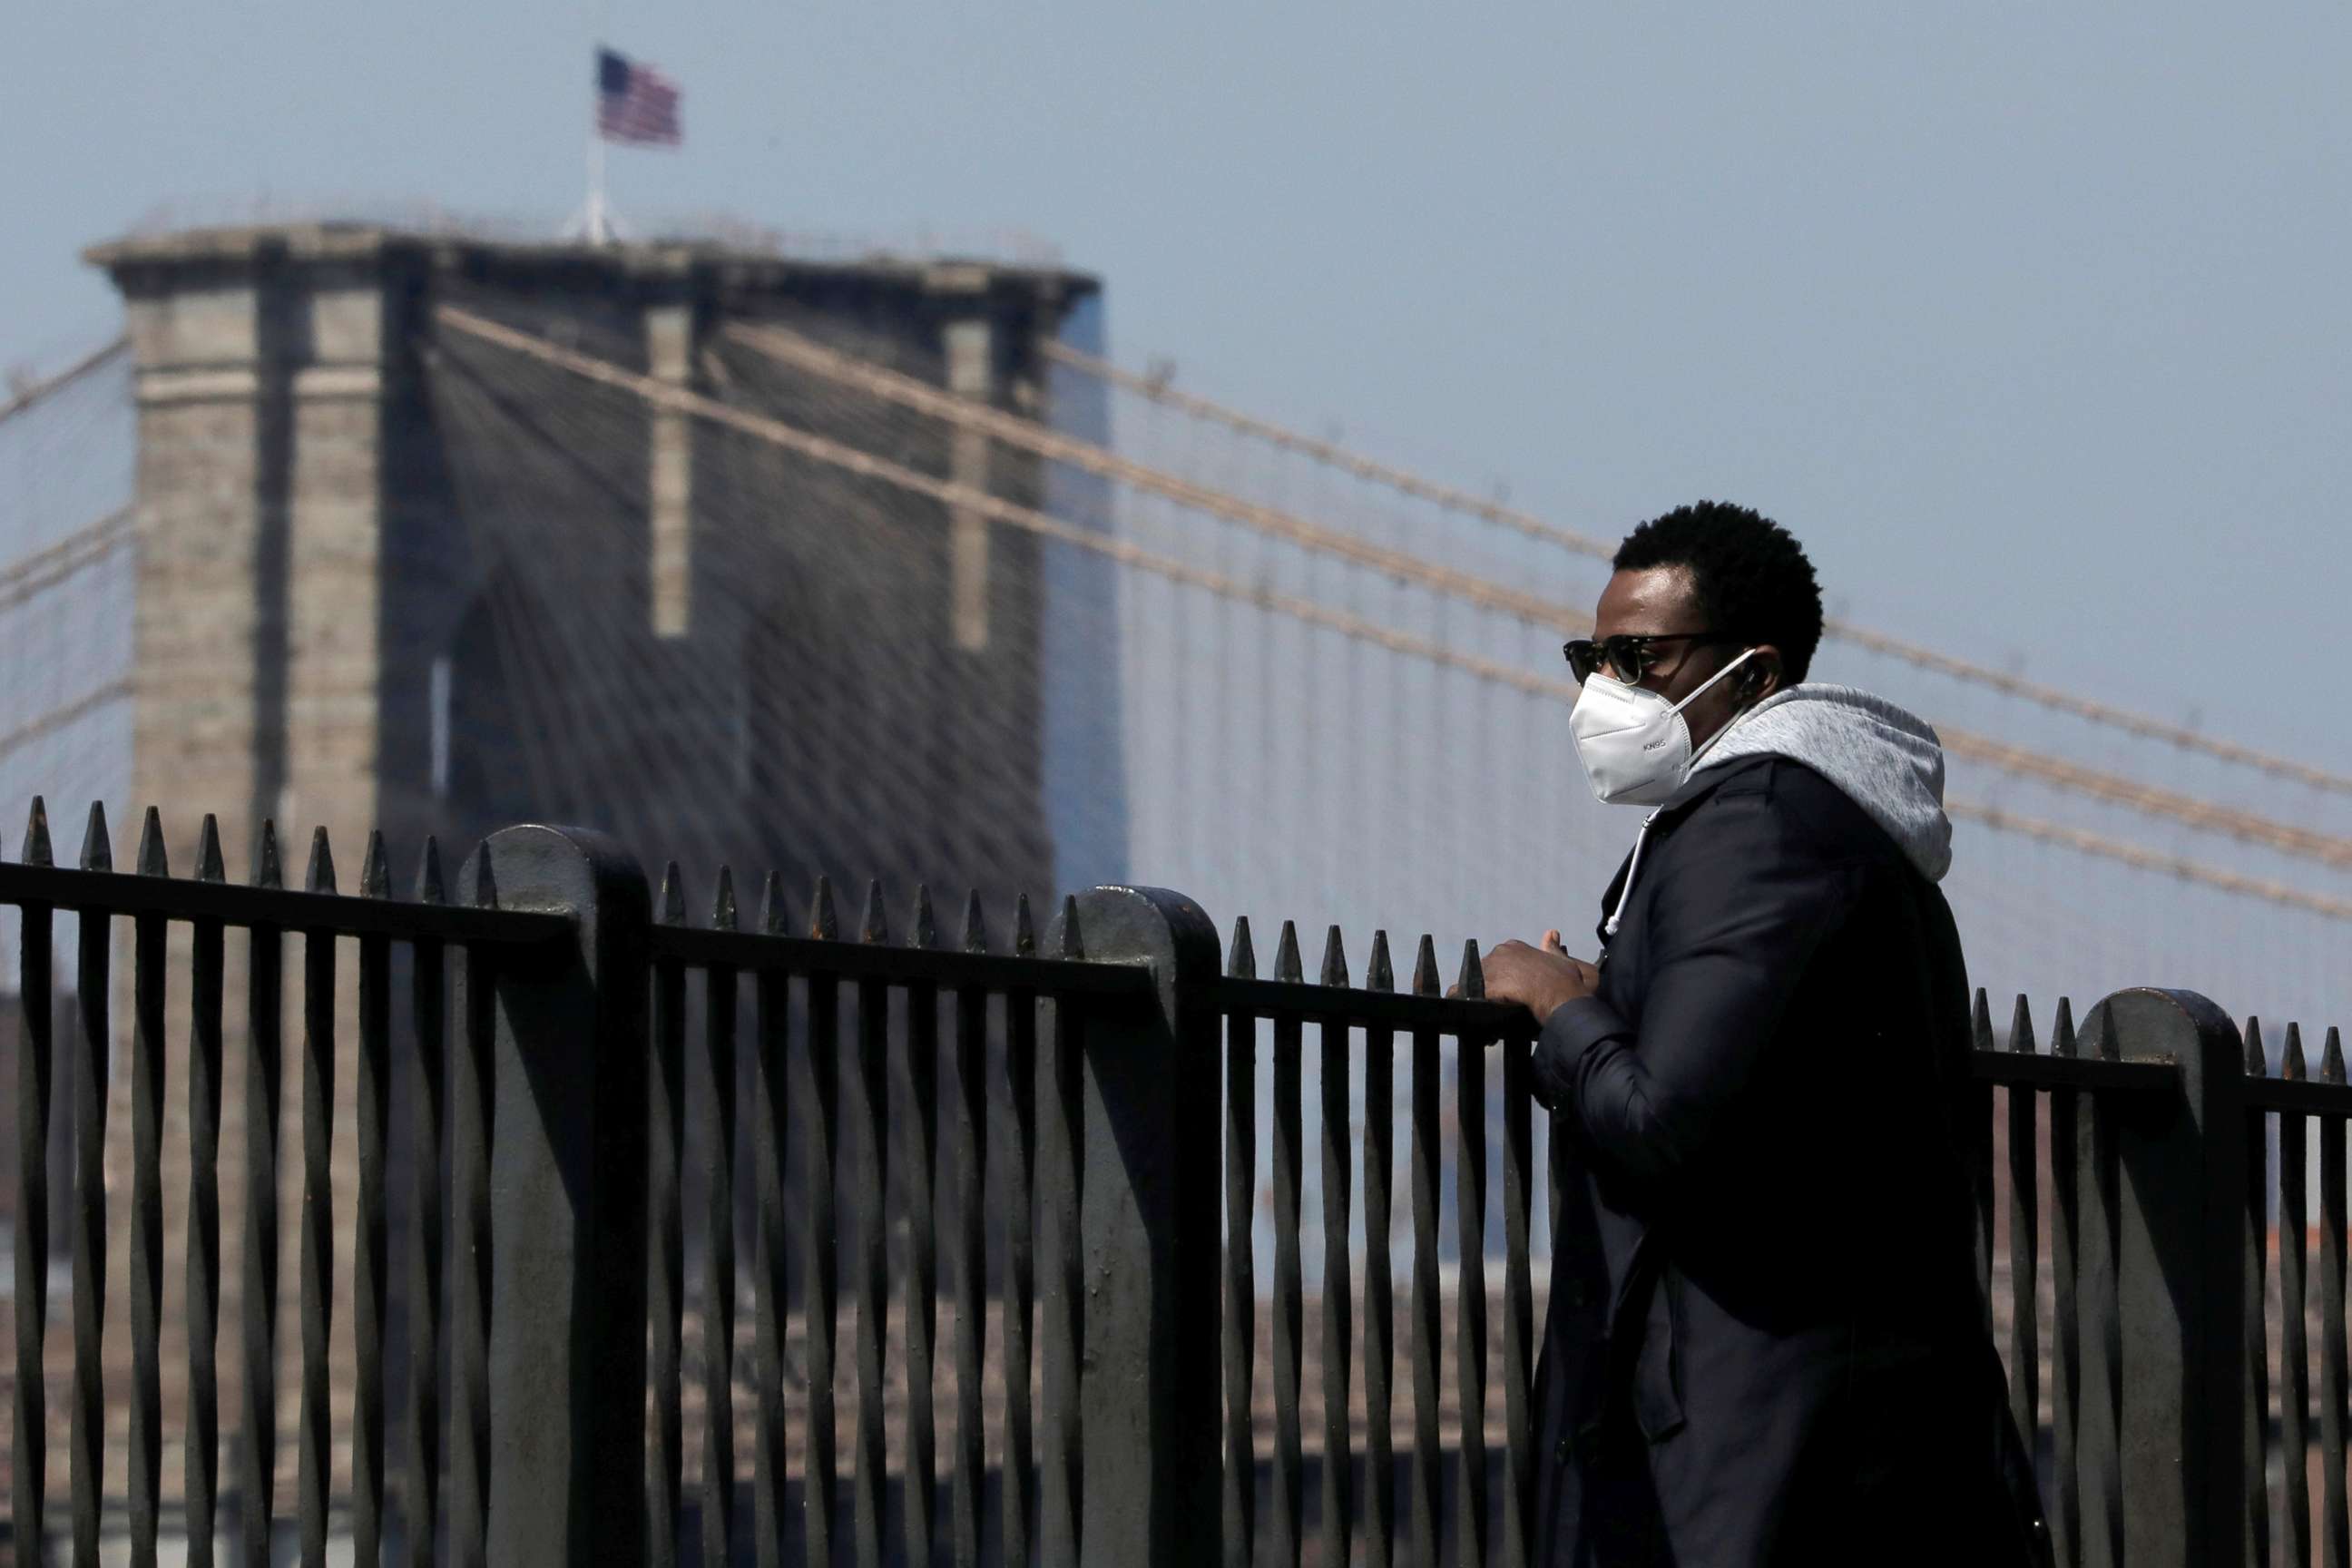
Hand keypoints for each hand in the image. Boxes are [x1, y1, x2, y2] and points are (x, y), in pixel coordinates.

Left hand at [1452, 929, 1599, 1025]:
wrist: (1567, 1000)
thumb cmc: (1567, 985)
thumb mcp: (1563, 961)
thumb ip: (1552, 949)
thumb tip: (1551, 933)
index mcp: (1515, 947)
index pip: (1495, 963)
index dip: (1497, 981)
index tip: (1502, 996)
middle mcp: (1501, 952)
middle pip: (1480, 974)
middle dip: (1485, 992)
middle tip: (1491, 1011)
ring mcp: (1494, 967)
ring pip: (1473, 985)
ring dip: (1476, 1001)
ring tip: (1482, 1020)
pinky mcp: (1490, 985)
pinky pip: (1467, 994)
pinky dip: (1468, 1006)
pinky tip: (1473, 1017)